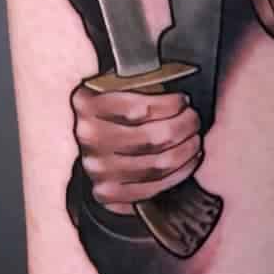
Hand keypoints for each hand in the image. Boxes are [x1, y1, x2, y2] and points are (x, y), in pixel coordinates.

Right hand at [71, 85, 202, 213]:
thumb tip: (177, 81)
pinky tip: (188, 161)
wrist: (78, 143)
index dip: (170, 105)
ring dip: (186, 150)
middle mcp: (89, 138)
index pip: (139, 108)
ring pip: (157, 164)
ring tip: (194, 138)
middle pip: (153, 138)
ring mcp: (97, 169)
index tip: (183, 100)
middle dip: (184, 127)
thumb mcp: (111, 84)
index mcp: (88, 104)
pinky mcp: (107, 193)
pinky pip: (152, 188)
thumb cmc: (106, 108)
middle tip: (194, 118)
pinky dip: (178, 174)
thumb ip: (136, 83)